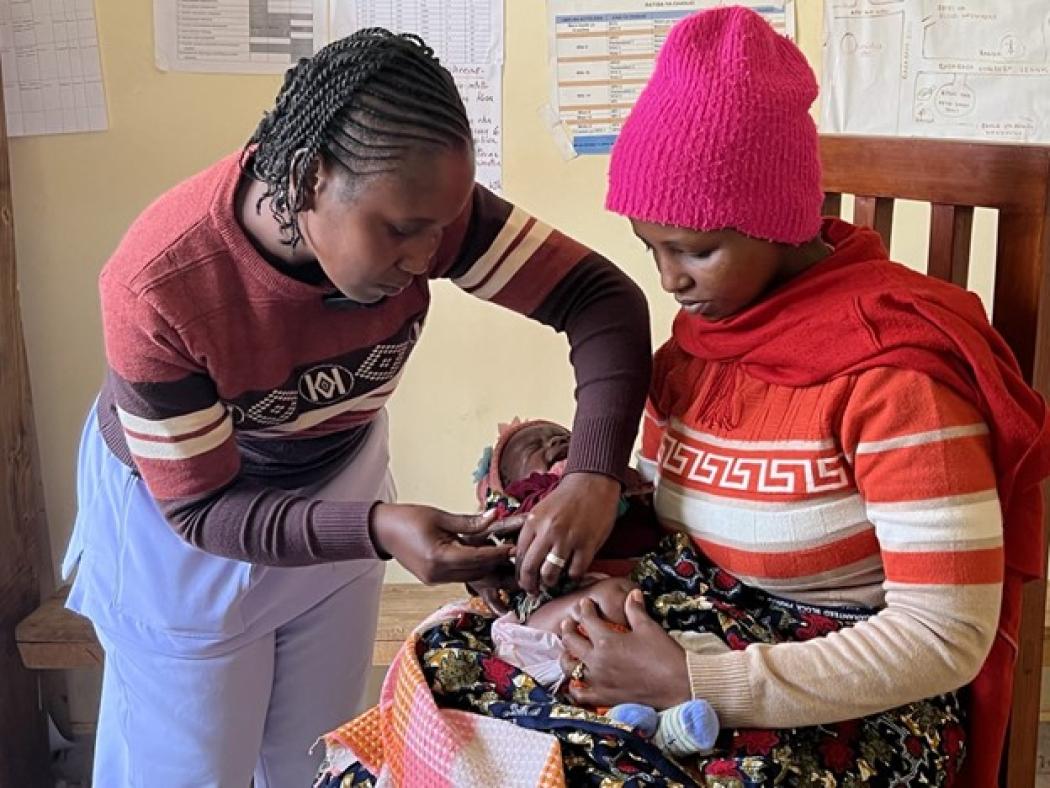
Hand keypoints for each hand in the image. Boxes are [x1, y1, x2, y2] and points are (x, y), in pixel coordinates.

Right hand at [369, 503, 514, 584]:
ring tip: (505, 558)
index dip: (498, 553)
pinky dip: (474, 568)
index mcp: (438, 557)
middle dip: (497, 563)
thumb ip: (469, 522)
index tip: (515, 548)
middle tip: (517, 555)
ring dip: (487, 567)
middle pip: (476, 571)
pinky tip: (486, 560)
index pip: (477, 558)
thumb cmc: (407, 518)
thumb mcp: (440, 516)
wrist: (382, 530)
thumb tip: (494, 516)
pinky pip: (460, 575)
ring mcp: (435, 579)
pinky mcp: (434, 578)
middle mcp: (437, 573)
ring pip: (470, 576)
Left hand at [516, 471, 619, 593]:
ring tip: (552, 582)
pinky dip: (572, 576)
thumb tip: (522, 556)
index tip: (523, 580)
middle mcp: (548, 532)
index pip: (519, 555)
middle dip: (529, 584)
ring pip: (550, 573)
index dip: (519, 573)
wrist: (592, 482)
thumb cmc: (566, 497)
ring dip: (549, 582)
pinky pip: (575, 571)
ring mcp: (568, 539)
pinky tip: (572, 572)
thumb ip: (531, 531)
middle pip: (530, 568)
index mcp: (533, 522)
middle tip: (533, 590)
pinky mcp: (587, 545)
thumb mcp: (541, 510)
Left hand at [559, 589, 690, 709]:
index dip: (585, 609)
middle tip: (567, 623)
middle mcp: (597, 661)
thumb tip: (632, 593)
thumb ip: (635, 610)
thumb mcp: (648, 627)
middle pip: (572, 642)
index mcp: (607, 640)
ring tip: (566, 651)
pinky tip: (574, 684)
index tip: (586, 604)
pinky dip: (574, 689)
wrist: (679, 685)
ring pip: (570, 668)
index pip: (588, 620)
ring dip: (565, 657)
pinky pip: (580, 695)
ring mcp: (599, 681)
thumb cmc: (664, 655)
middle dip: (567, 629)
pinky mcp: (605, 698)